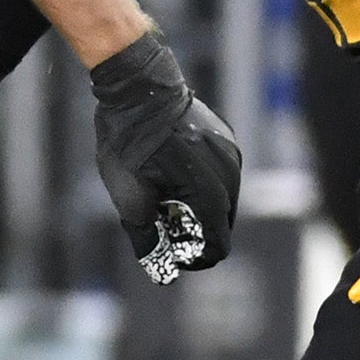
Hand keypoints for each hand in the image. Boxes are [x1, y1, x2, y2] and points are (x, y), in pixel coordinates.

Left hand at [89, 31, 240, 282]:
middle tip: (161, 226)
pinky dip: (202, 186)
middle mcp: (229, 175)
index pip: (218, 245)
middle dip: (195, 234)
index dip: (196, 259)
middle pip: (221, 225)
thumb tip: (158, 271)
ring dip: (199, 209)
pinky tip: (173, 175)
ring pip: (223, 201)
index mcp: (209, 192)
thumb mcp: (128, 195)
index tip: (172, 254)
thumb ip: (145, 235)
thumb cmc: (128, 142)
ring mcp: (231, 156)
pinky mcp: (227, 142)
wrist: (138, 88)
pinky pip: (221, 177)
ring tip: (164, 198)